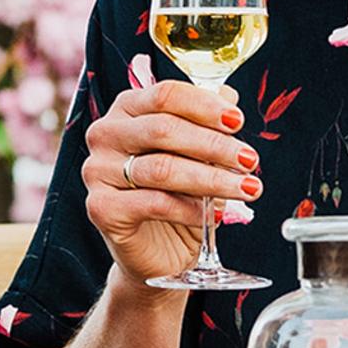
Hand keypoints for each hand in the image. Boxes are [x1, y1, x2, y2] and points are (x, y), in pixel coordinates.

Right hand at [84, 58, 256, 288]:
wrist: (158, 251)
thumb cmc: (177, 195)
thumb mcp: (197, 156)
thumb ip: (206, 123)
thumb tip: (228, 95)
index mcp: (126, 110)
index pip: (165, 95)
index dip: (204, 106)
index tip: (238, 122)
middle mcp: (105, 135)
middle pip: (163, 129)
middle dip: (214, 145)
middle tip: (250, 159)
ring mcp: (98, 171)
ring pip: (162, 168)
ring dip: (211, 178)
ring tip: (245, 189)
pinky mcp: (101, 208)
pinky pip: (154, 203)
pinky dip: (191, 209)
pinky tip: (215, 214)